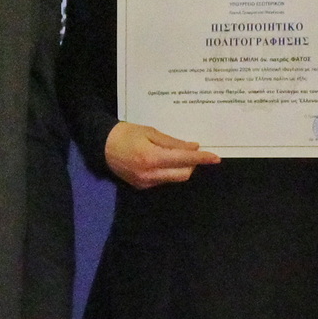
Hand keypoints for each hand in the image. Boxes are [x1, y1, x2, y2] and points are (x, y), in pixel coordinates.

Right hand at [105, 121, 219, 188]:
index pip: (184, 160)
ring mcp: (145, 183)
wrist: (101, 146)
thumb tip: (193, 147)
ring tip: (177, 154)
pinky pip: (163, 180)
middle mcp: (150, 174)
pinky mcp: (141, 187)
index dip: (201, 158)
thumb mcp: (151, 132)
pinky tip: (163, 161)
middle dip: (192, 164)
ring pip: (174, 179)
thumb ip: (173, 142)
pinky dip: (169, 171)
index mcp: (152, 157)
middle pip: (183, 174)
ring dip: (181, 168)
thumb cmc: (126, 133)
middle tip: (192, 151)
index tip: (216, 157)